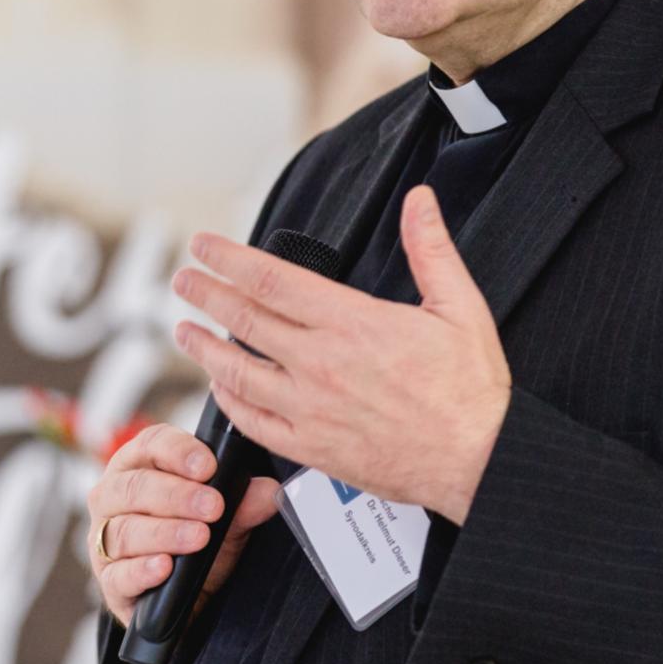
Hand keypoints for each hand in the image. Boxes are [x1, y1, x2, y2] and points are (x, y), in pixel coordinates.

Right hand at [84, 422, 283, 629]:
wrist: (186, 598)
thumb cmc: (196, 543)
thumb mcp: (226, 522)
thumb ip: (243, 506)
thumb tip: (268, 491)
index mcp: (140, 466)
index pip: (150, 445)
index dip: (178, 452)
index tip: (209, 466)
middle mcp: (114, 498)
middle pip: (134, 487)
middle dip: (176, 495)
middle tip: (213, 506)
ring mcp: (104, 540)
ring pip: (124, 530)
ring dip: (164, 533)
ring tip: (199, 538)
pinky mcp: (109, 581)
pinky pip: (118, 574)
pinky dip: (142, 570)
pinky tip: (164, 567)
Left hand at [170, 185, 510, 523]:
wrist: (479, 461)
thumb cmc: (470, 391)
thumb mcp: (460, 308)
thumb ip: (431, 249)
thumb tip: (419, 202)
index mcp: (353, 324)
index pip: (270, 281)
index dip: (228, 259)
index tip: (204, 246)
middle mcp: (322, 365)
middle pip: (243, 320)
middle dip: (205, 294)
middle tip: (183, 280)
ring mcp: (311, 409)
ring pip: (237, 373)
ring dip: (203, 348)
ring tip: (183, 330)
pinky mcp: (312, 448)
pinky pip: (253, 423)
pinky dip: (228, 402)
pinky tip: (219, 388)